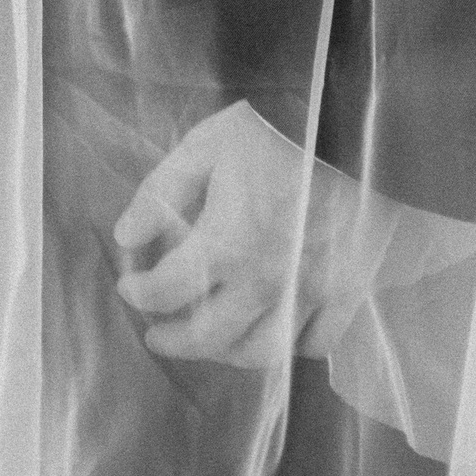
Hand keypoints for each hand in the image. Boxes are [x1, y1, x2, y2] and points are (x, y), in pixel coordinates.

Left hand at [114, 100, 340, 370]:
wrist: (350, 121)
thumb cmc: (274, 129)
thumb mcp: (205, 145)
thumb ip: (161, 192)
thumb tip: (126, 236)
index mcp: (226, 244)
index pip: (168, 290)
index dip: (140, 293)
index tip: (130, 286)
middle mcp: (265, 282)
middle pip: (210, 337)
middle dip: (174, 341)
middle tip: (156, 336)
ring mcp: (309, 292)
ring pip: (262, 352)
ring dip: (227, 354)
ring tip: (210, 343)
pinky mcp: (347, 292)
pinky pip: (315, 343)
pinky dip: (290, 348)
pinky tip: (272, 331)